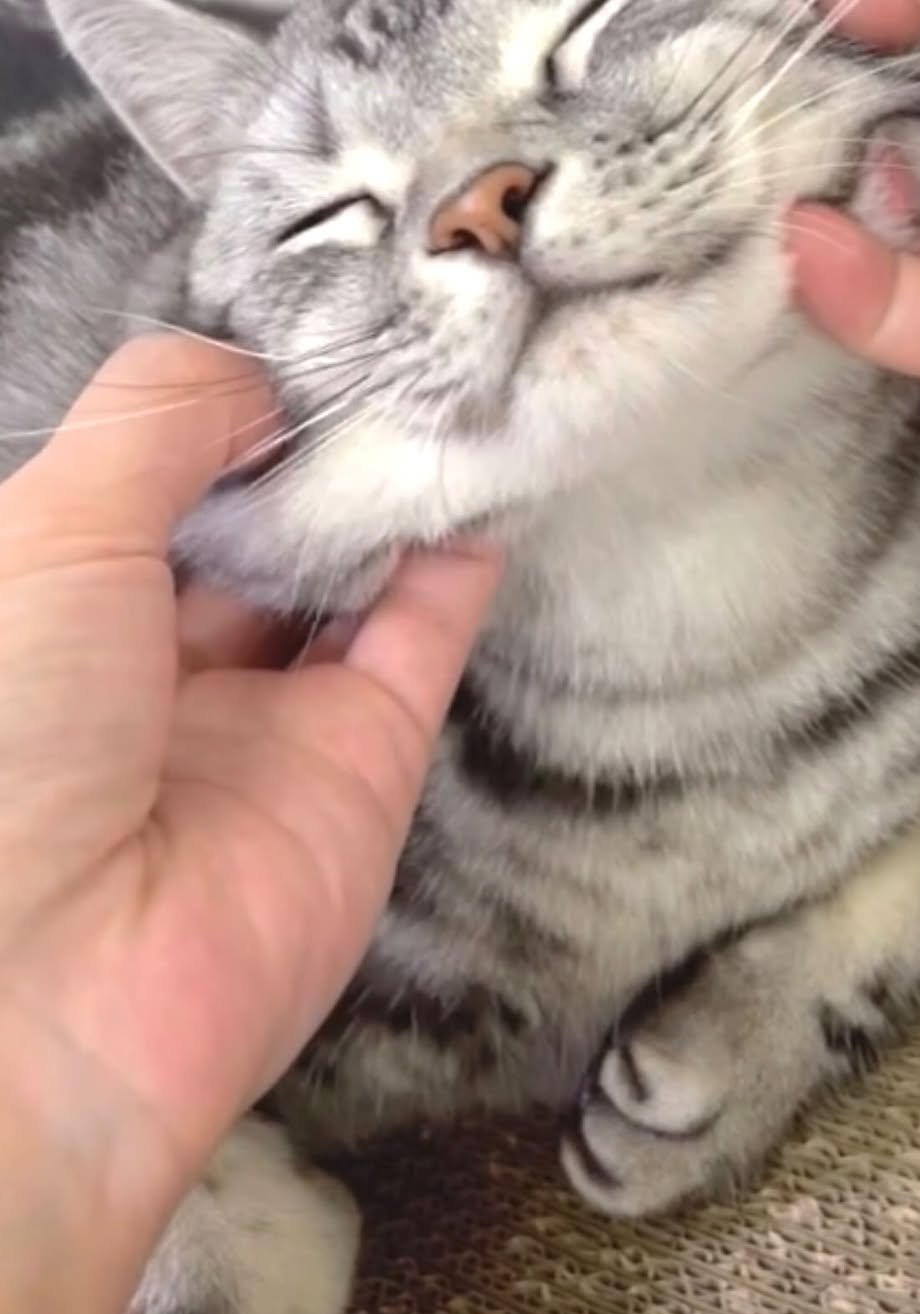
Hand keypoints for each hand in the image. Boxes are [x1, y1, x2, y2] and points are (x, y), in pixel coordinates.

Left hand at [0, 334, 498, 1313]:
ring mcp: (262, 714)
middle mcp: (153, 657)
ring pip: (342, 571)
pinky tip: (479, 477)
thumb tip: (258, 383)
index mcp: (55, 600)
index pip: (149, 475)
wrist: (55, 987)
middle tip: (385, 341)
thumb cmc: (7, 735)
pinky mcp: (360, 763)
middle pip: (253, 518)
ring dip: (386, 486)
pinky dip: (455, 561)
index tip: (289, 325)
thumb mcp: (47, 527)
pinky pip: (420, 639)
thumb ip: (159, 419)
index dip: (216, 403)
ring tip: (444, 385)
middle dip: (309, 438)